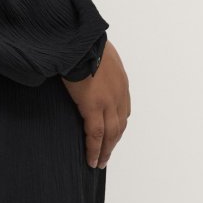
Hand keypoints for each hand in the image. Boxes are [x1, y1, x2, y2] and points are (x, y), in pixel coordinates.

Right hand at [61, 39, 129, 168]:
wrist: (79, 41)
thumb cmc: (83, 42)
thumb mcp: (98, 52)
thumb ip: (97, 64)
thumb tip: (86, 65)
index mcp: (120, 81)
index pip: (122, 110)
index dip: (117, 124)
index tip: (111, 135)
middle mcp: (119, 94)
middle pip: (119, 126)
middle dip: (113, 142)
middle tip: (106, 155)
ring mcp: (108, 102)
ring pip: (111, 134)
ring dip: (106, 150)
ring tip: (99, 162)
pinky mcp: (94, 107)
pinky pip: (96, 135)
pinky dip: (95, 149)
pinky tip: (92, 160)